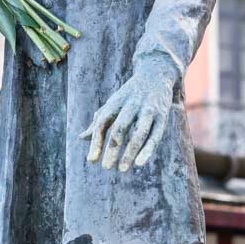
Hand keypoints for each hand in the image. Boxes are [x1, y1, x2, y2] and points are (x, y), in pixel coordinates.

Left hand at [80, 58, 175, 172]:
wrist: (156, 74)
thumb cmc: (130, 94)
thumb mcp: (113, 103)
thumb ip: (98, 121)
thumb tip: (81, 137)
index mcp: (115, 103)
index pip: (102, 123)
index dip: (96, 142)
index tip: (91, 160)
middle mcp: (131, 105)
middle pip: (120, 128)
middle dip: (113, 148)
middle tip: (106, 167)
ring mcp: (148, 110)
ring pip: (139, 133)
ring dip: (130, 152)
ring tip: (122, 169)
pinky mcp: (162, 115)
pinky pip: (155, 135)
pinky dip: (147, 150)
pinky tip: (140, 163)